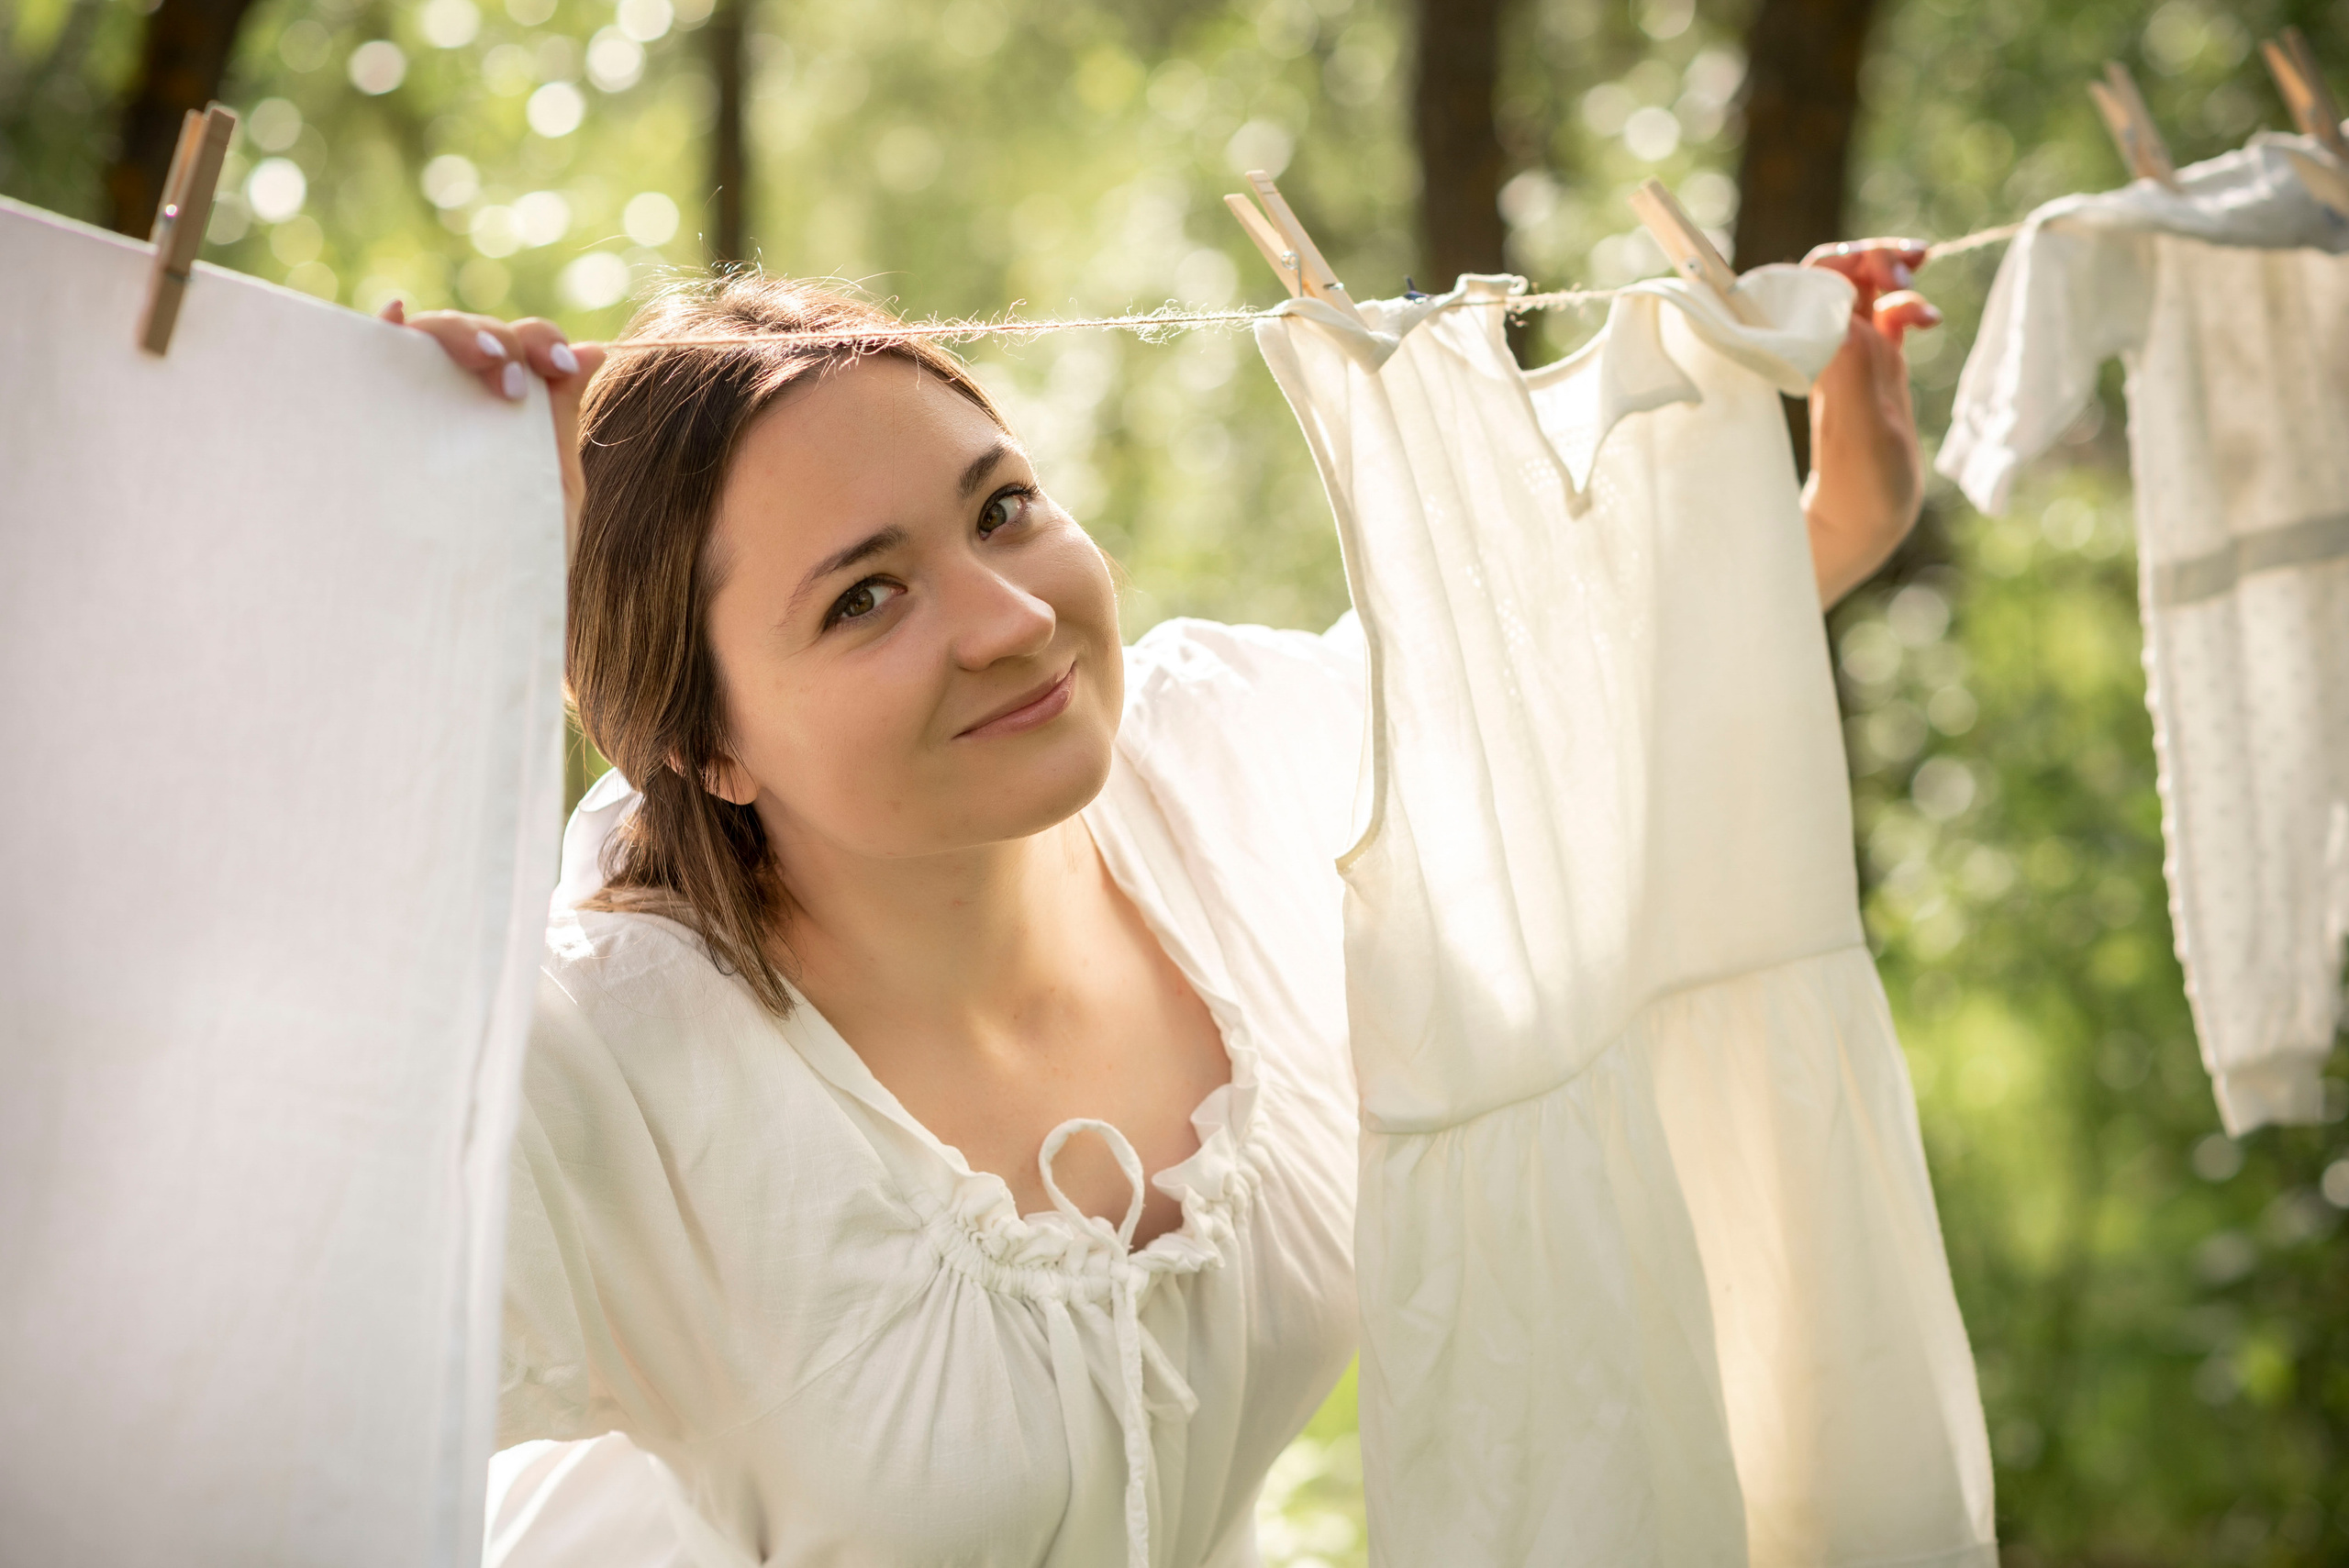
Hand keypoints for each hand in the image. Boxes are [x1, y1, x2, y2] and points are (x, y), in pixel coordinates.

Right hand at [378, 299, 605, 558]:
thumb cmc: (521, 558)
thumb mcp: (552, 484)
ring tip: (486, 361)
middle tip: (514, 385)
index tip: (561, 368)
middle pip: (471, 334)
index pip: (519, 346)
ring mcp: (413, 410)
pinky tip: (394, 317)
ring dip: (455, 334)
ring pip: (425, 341)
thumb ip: (563, 417)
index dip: (539, 341)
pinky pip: (365, 367)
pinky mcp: (371, 430)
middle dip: (499, 342)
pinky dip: (378, 333)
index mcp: (503, 406)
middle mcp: (456, 399)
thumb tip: (593, 349)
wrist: (483, 616)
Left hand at [1798, 240, 1941, 606]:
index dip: (1848, 260)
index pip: (1814, 278)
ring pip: (1862, 290)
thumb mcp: (1861, 430)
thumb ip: (1851, 370)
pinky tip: (1931, 320)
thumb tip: (1844, 313)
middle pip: (1836, 274)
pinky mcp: (1876, 372)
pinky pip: (1888, 320)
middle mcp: (1826, 349)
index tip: (1889, 273)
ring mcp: (1852, 357)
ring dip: (1890, 269)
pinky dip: (1910, 305)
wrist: (1860, 527)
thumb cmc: (1858, 489)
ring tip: (1919, 271)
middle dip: (1873, 255)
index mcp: (1814, 354)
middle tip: (1912, 265)